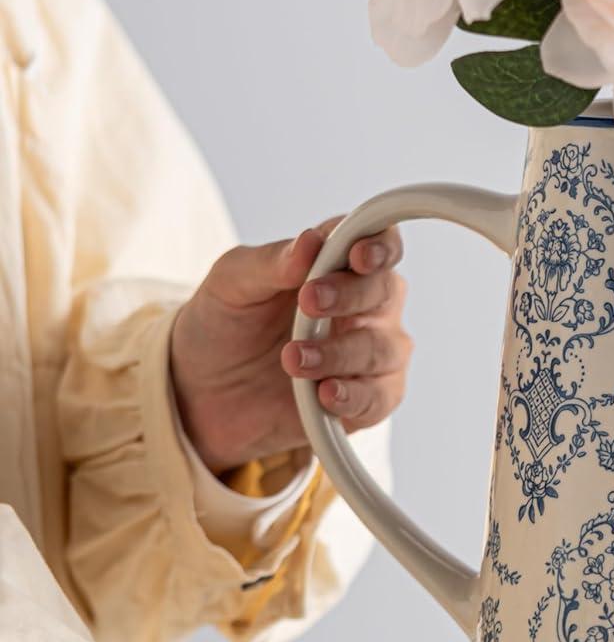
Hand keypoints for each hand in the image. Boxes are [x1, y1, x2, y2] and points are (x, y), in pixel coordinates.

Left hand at [171, 221, 410, 474]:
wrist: (198, 393)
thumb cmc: (224, 326)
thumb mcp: (230, 284)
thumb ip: (272, 262)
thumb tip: (310, 241)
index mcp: (339, 265)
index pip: (380, 243)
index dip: (379, 246)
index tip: (357, 257)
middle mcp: (366, 306)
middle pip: (386, 291)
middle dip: (350, 296)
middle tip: (308, 302)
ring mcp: (370, 354)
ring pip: (384, 348)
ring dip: (340, 353)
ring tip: (293, 359)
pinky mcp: (364, 400)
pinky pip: (378, 398)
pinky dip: (355, 396)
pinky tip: (326, 394)